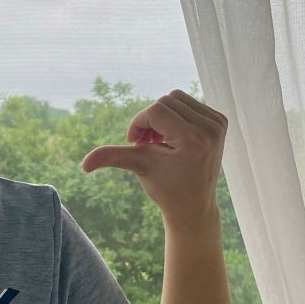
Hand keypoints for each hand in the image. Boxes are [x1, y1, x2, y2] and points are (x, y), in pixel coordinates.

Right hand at [80, 89, 227, 219]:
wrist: (193, 204)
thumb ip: (112, 157)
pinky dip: (175, 116)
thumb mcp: (139, 167)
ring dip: (161, 116)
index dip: (138, 123)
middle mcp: (210, 127)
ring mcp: (218, 123)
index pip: (156, 110)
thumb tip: (84, 164)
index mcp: (193, 139)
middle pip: (166, 100)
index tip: (134, 144)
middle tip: (146, 143)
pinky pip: (189, 103)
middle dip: (149, 120)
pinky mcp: (220, 121)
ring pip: (177, 98)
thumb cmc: (165, 188)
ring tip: (158, 140)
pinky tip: (172, 137)